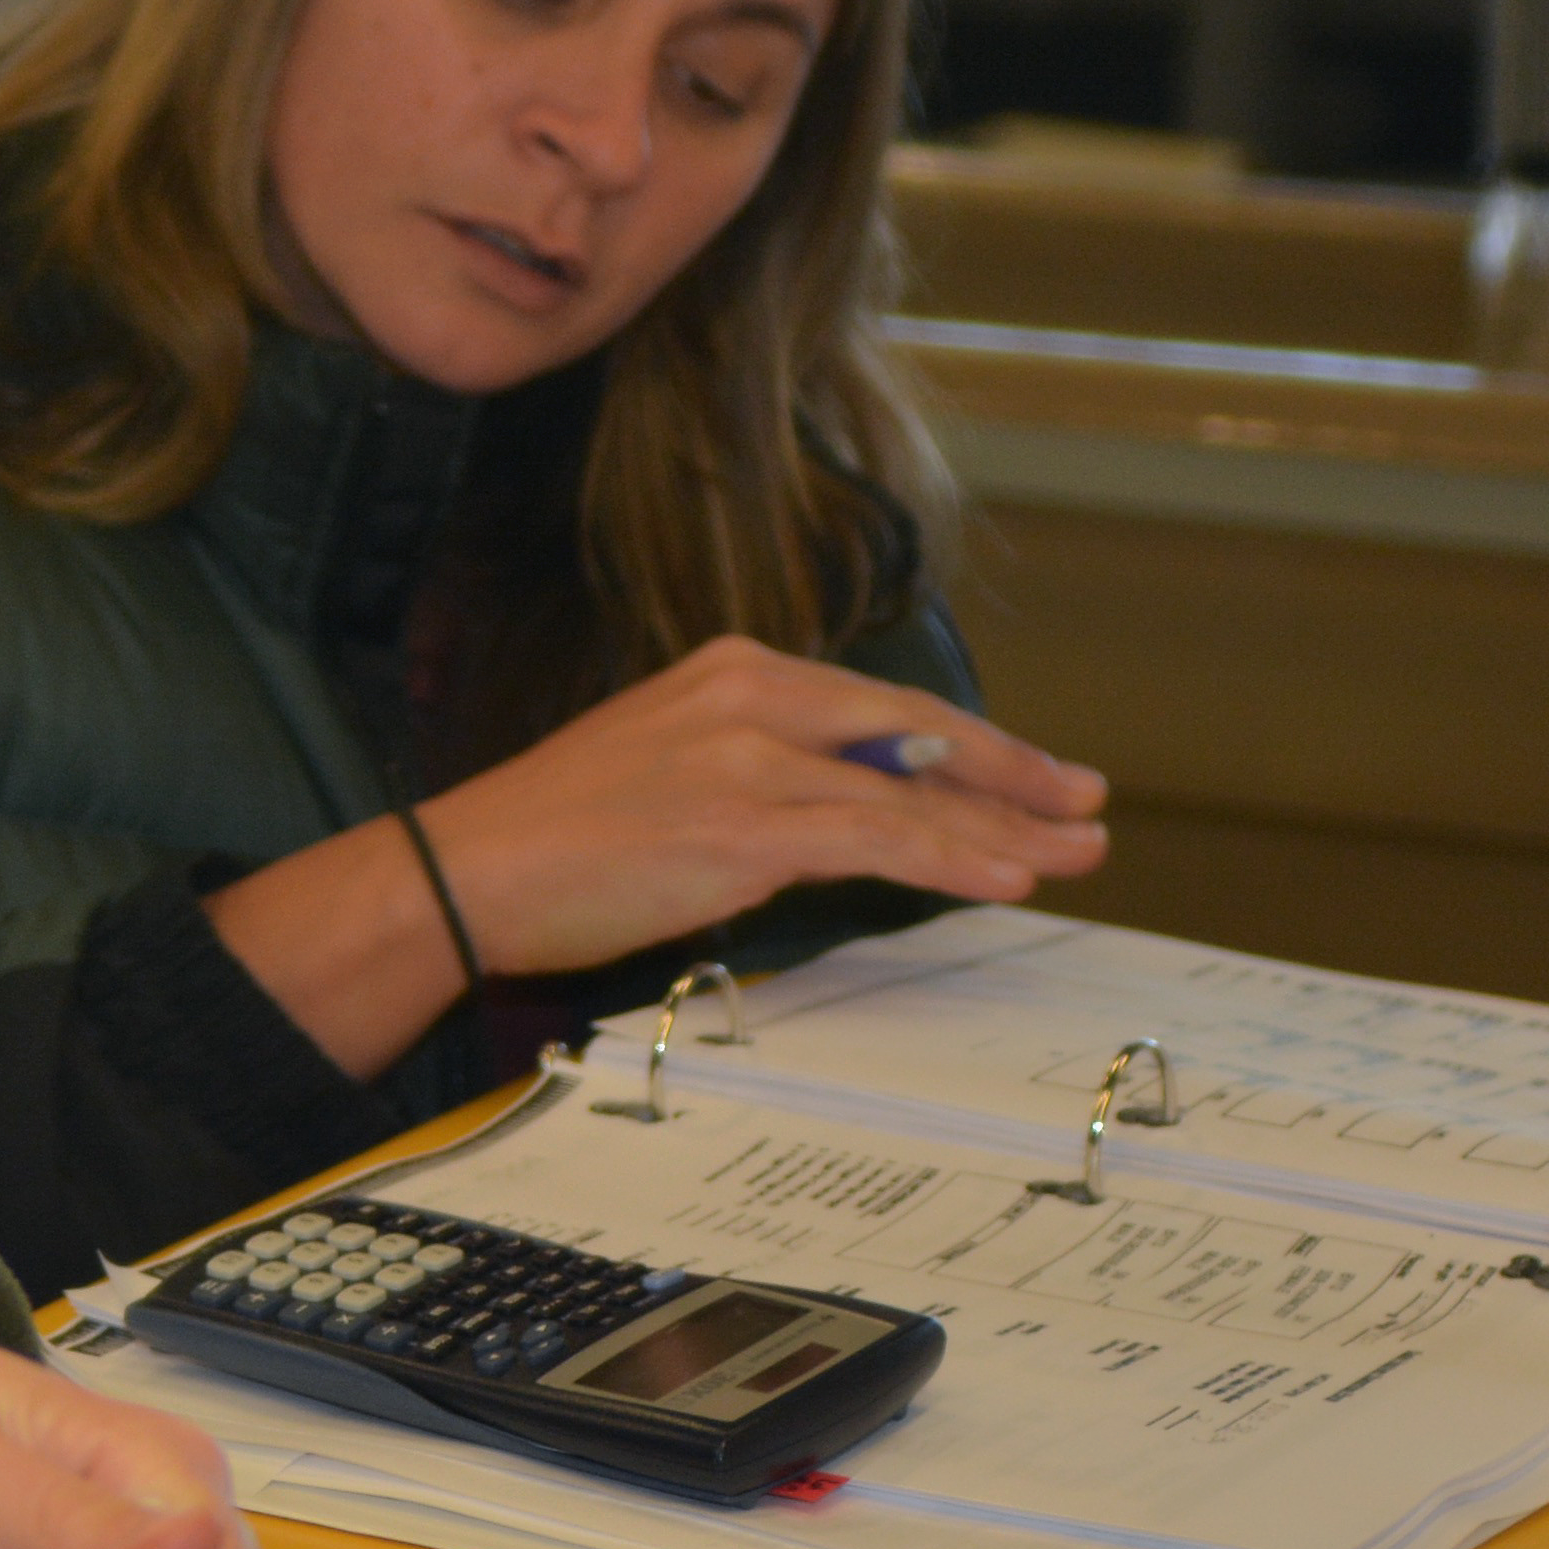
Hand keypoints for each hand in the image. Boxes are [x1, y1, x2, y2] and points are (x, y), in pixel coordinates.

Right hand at [207, 638, 1106, 1075]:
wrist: (464, 873)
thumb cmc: (550, 841)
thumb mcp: (664, 773)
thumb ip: (755, 777)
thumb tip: (839, 820)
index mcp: (731, 674)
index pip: (880, 707)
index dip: (967, 743)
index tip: (1028, 772)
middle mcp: (748, 698)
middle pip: (914, 731)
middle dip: (1012, 773)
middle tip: (1084, 804)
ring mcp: (747, 758)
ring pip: (908, 791)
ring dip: (1004, 826)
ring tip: (1073, 852)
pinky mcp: (742, 824)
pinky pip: (876, 839)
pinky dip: (951, 857)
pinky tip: (1005, 875)